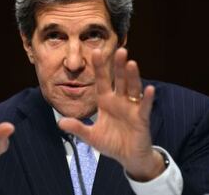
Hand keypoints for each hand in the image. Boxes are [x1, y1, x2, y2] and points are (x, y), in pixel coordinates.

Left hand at [58, 48, 164, 180]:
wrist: (128, 157)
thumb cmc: (111, 143)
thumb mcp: (91, 137)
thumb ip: (78, 128)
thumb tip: (60, 122)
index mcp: (106, 101)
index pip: (102, 81)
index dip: (99, 67)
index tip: (95, 51)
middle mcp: (119, 101)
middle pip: (119, 80)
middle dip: (119, 66)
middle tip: (120, 50)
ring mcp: (131, 108)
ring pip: (132, 89)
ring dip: (132, 77)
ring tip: (132, 63)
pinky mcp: (142, 118)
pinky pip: (144, 107)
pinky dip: (147, 98)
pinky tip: (148, 89)